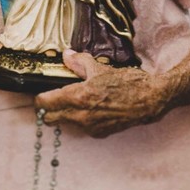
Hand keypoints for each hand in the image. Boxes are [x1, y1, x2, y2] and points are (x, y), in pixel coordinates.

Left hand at [34, 50, 166, 137]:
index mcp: (78, 97)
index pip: (44, 103)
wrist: (150, 100)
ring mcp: (90, 127)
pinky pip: (80, 128)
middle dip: (48, 109)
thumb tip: (66, 55)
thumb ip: (79, 62)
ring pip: (64, 123)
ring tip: (73, 101)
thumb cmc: (127, 83)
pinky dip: (79, 120)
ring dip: (64, 114)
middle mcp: (81, 116)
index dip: (39, 98)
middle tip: (52, 98)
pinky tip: (89, 108)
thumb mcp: (100, 68)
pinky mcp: (100, 133)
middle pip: (49, 119)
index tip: (40, 92)